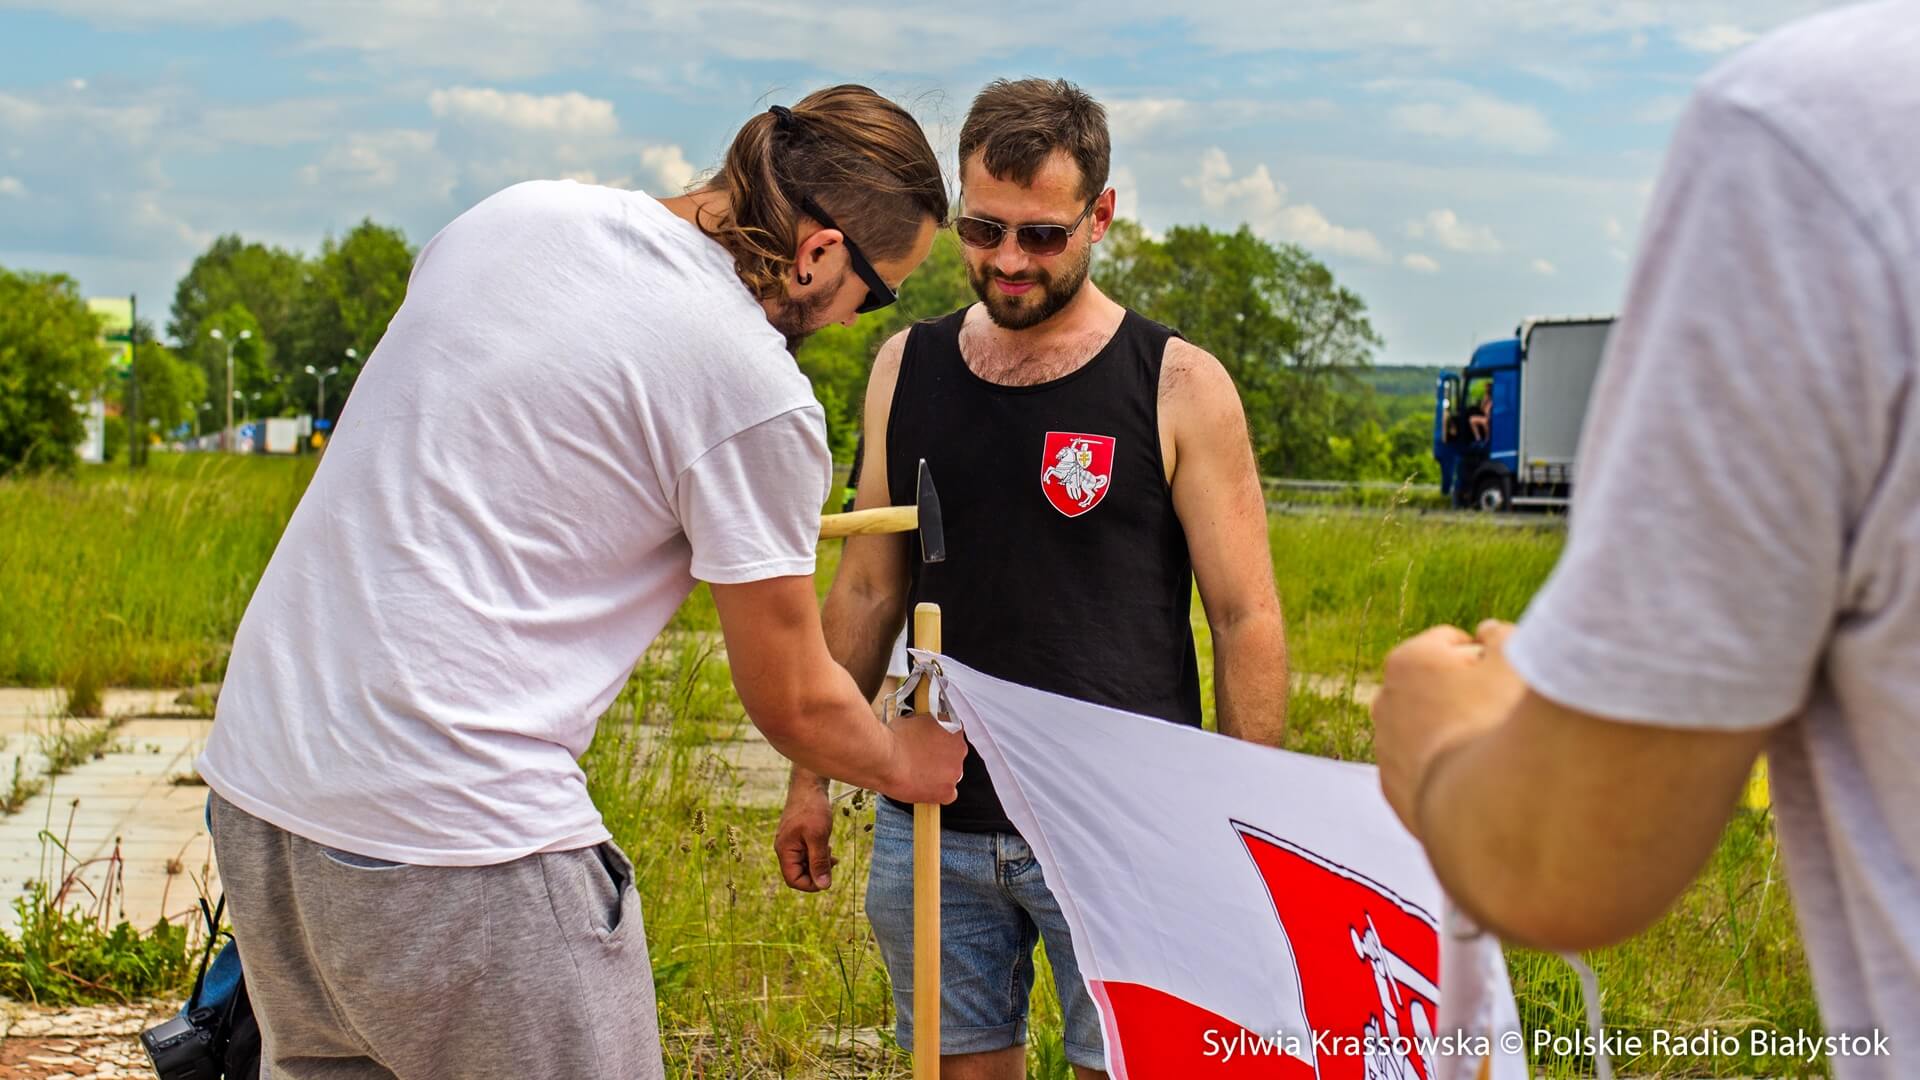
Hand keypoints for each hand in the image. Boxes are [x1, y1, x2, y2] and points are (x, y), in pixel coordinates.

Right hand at [775, 778, 836, 891]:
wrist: (809, 784)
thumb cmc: (812, 808)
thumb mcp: (818, 837)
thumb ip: (819, 862)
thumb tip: (823, 886)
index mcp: (785, 850)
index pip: (794, 880)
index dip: (811, 884)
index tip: (828, 878)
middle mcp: (784, 848)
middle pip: (798, 873)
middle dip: (816, 872)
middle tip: (832, 861)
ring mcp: (790, 842)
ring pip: (804, 863)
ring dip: (818, 862)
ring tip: (830, 851)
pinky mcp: (797, 836)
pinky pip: (806, 853)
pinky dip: (817, 853)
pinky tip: (827, 845)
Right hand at [877, 711, 966, 805]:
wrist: (885, 759)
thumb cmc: (894, 739)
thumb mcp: (911, 719)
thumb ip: (924, 723)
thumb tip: (920, 727)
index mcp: (952, 728)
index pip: (952, 733)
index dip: (939, 739)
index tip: (930, 743)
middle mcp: (959, 749)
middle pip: (954, 753)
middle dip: (940, 756)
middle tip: (922, 758)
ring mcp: (955, 771)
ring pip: (951, 773)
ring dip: (939, 773)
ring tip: (919, 773)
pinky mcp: (947, 790)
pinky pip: (949, 794)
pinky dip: (939, 792)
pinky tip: (925, 788)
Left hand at [1372, 620, 1526, 835]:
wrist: (1483, 804)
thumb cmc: (1501, 722)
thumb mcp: (1516, 662)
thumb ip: (1502, 636)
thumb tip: (1489, 631)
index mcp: (1408, 661)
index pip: (1450, 642)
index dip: (1485, 655)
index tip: (1507, 676)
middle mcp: (1385, 701)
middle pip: (1433, 684)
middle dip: (1464, 691)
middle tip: (1502, 711)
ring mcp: (1385, 748)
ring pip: (1425, 728)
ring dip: (1453, 730)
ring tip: (1489, 748)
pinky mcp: (1393, 790)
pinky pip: (1423, 768)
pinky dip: (1444, 769)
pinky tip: (1473, 778)